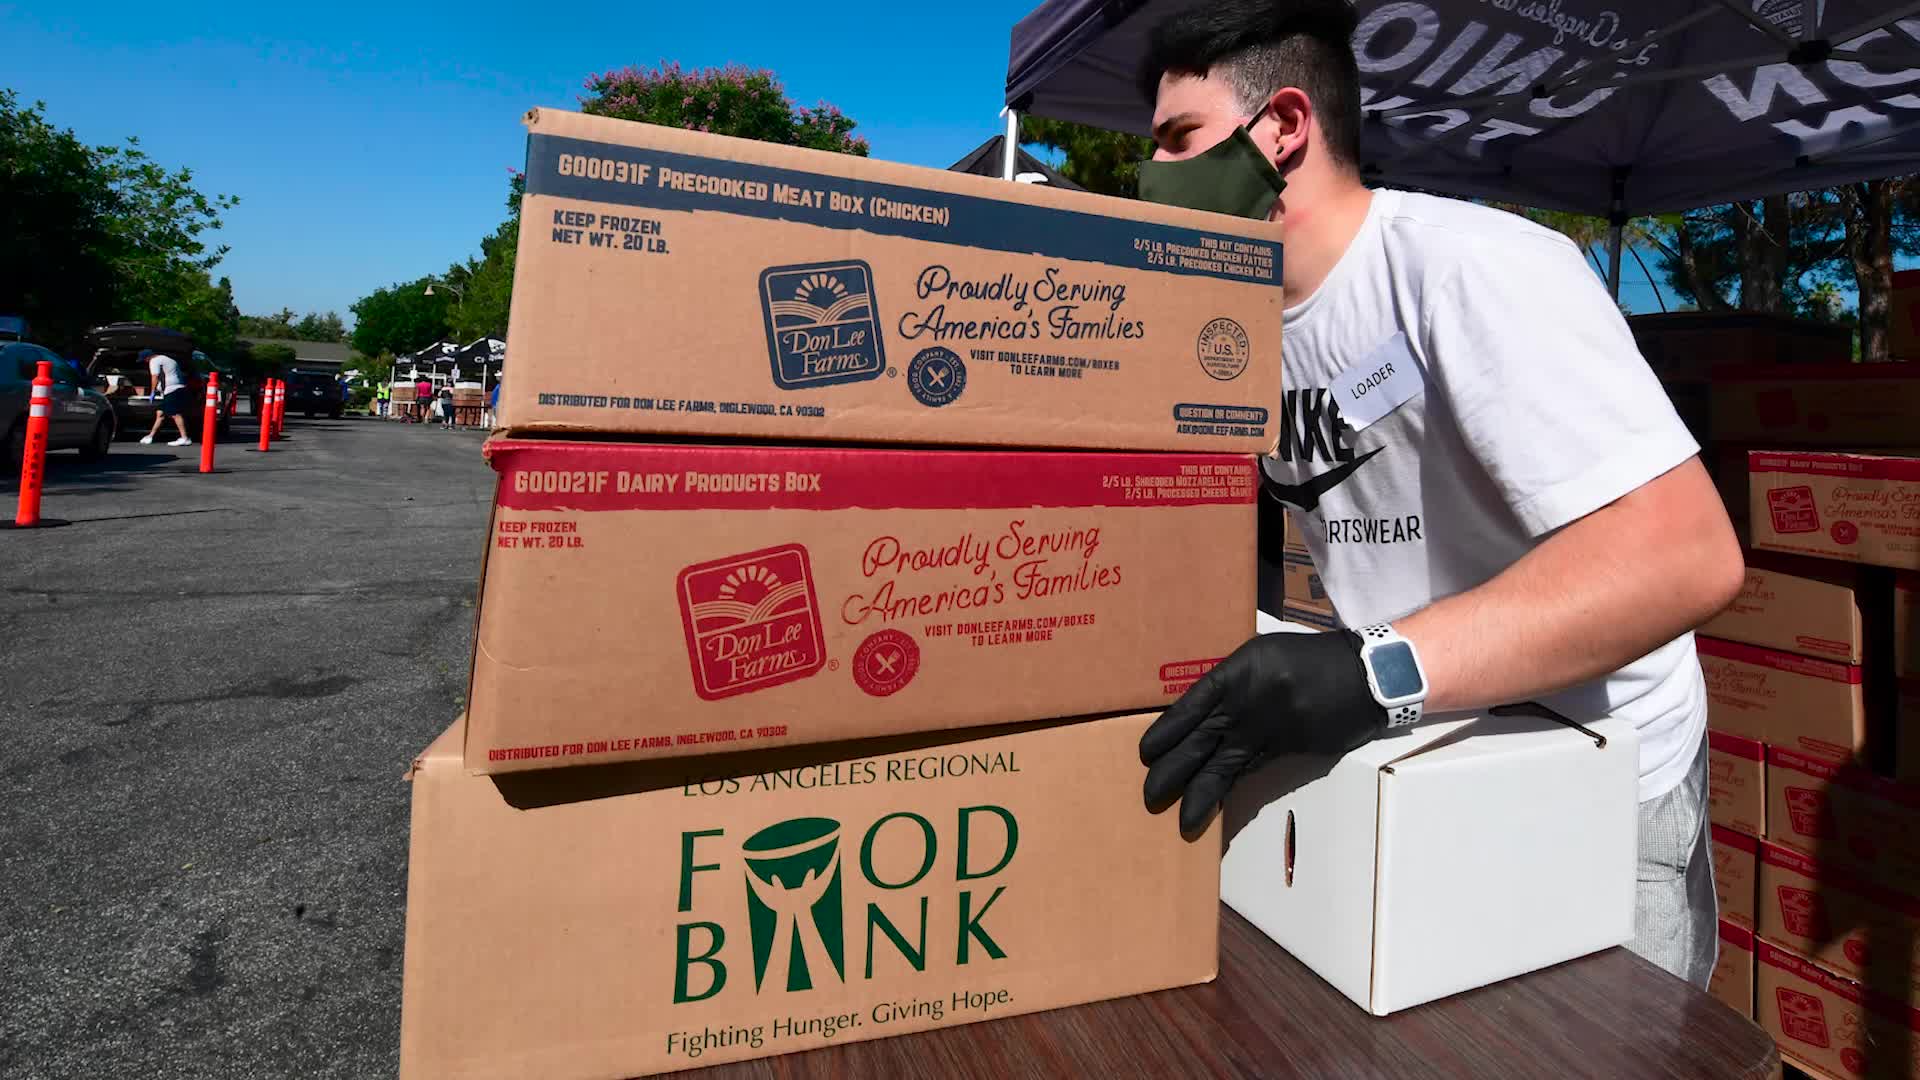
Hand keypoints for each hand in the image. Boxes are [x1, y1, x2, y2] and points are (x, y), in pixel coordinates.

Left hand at [1140, 631, 1386, 835]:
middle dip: (1174, 768)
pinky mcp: (1290, 747)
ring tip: (1182, 818)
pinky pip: (1253, 769)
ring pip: (1226, 763)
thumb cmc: (1309, 659)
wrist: (1363, 673)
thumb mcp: (1264, 655)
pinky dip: (1233, 787)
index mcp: (1239, 669)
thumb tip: (1203, 714)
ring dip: (1201, 792)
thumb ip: (1233, 682)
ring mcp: (1269, 725)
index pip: (1192, 704)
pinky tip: (1215, 803)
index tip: (1146, 753)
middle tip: (1150, 794)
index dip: (1167, 731)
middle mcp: (1249, 698)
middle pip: (1201, 737)